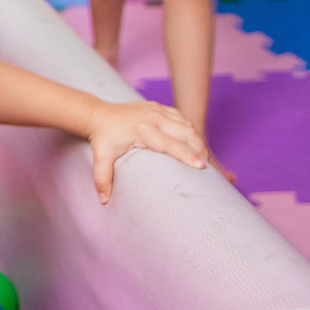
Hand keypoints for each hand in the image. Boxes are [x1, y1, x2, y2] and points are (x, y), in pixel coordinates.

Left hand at [84, 100, 208, 203]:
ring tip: (207, 160)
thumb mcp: (101, 157)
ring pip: (187, 125)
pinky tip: (195, 145)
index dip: (186, 154)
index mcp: (141, 130)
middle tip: (211, 170)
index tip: (201, 166)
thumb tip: (103, 201)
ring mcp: (157, 111)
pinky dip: (191, 131)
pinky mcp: (159, 108)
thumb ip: (102, 179)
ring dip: (198, 141)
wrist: (98, 114)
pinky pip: (182, 118)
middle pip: (185, 133)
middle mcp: (153, 118)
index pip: (169, 143)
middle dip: (201, 150)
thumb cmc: (102, 137)